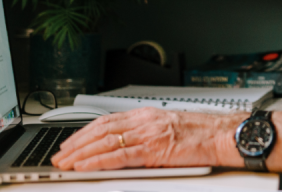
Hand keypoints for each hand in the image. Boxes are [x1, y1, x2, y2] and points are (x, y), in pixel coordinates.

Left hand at [50, 108, 241, 170]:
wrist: (222, 135)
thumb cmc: (200, 135)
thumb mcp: (166, 130)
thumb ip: (144, 136)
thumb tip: (123, 149)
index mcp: (144, 115)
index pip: (105, 121)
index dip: (84, 133)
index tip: (70, 143)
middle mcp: (142, 121)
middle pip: (99, 130)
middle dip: (76, 144)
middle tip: (60, 156)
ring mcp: (147, 134)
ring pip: (105, 142)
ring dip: (81, 154)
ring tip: (66, 163)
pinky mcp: (153, 150)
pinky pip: (119, 156)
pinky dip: (98, 161)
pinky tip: (85, 166)